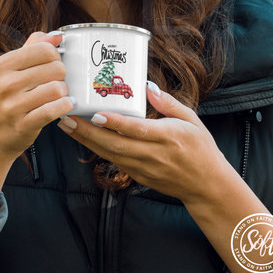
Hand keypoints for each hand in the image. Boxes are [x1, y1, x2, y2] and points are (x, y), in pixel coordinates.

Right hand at [0, 31, 74, 160]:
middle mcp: (6, 83)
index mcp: (4, 64)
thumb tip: (57, 35)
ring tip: (59, 96)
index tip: (52, 66)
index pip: (45, 49)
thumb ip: (33, 48)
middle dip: (62, 76)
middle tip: (56, 83)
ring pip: (58, 88)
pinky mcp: (24, 124)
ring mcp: (13, 105)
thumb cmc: (5, 100)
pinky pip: (55, 110)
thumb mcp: (10, 70)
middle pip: (56, 68)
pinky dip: (65, 106)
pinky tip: (65, 105)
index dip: (56, 57)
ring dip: (65, 93)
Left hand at [57, 82, 228, 203]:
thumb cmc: (201, 149)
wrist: (206, 186)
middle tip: (66, 118)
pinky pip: (115, 162)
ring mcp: (144, 168)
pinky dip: (98, 150)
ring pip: (110, 154)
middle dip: (87, 132)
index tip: (95, 113)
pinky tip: (84, 138)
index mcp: (168, 137)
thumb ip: (169, 103)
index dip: (115, 122)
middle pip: (115, 144)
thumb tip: (146, 87)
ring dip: (87, 141)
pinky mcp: (138, 177)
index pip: (136, 129)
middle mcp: (153, 154)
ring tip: (68, 126)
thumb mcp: (192, 120)